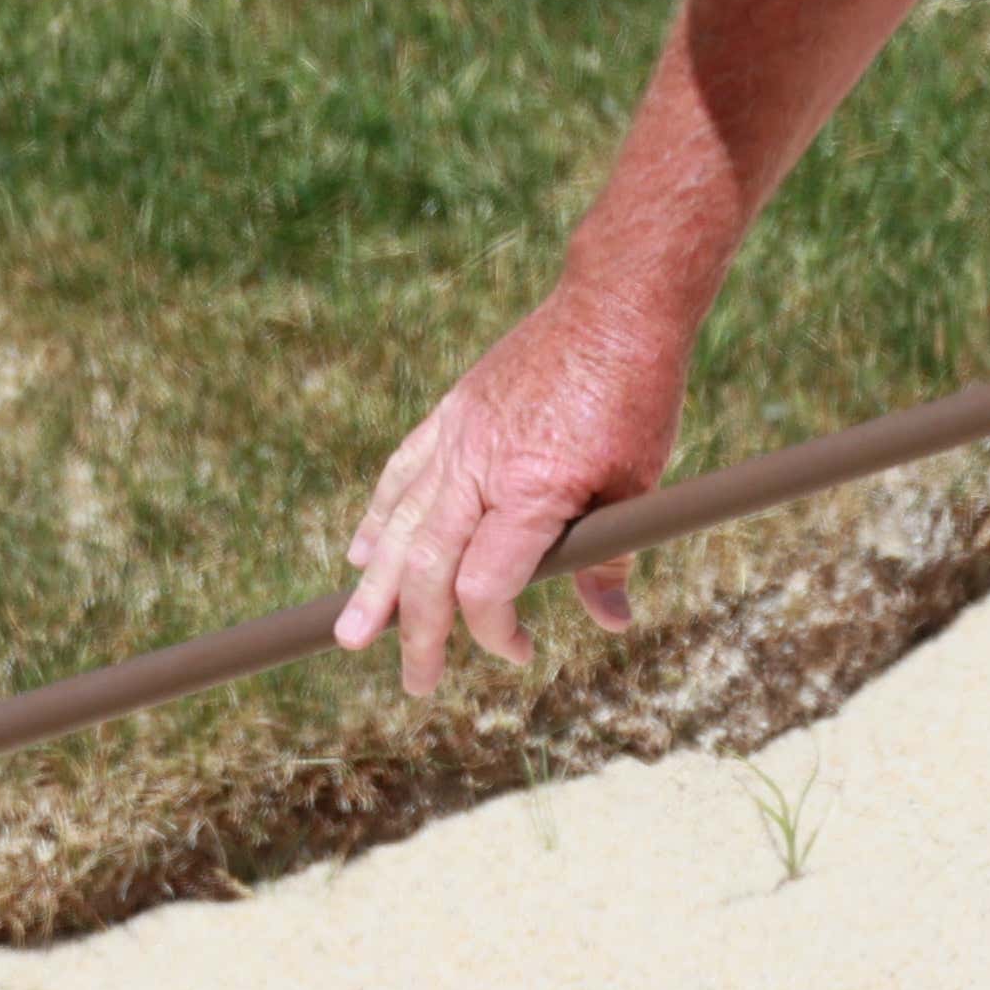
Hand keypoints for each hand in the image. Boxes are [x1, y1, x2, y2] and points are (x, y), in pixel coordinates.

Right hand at [332, 282, 692, 695]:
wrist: (613, 307)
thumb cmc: (637, 396)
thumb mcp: (639, 484)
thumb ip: (608, 556)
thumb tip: (610, 621)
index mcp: (531, 490)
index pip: (485, 585)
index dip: (493, 632)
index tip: (520, 651)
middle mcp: (480, 466)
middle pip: (429, 567)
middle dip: (416, 632)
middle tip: (416, 683)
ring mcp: (457, 437)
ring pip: (401, 524)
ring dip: (376, 585)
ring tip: (351, 633)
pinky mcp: (451, 414)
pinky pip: (401, 474)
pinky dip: (379, 518)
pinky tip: (364, 554)